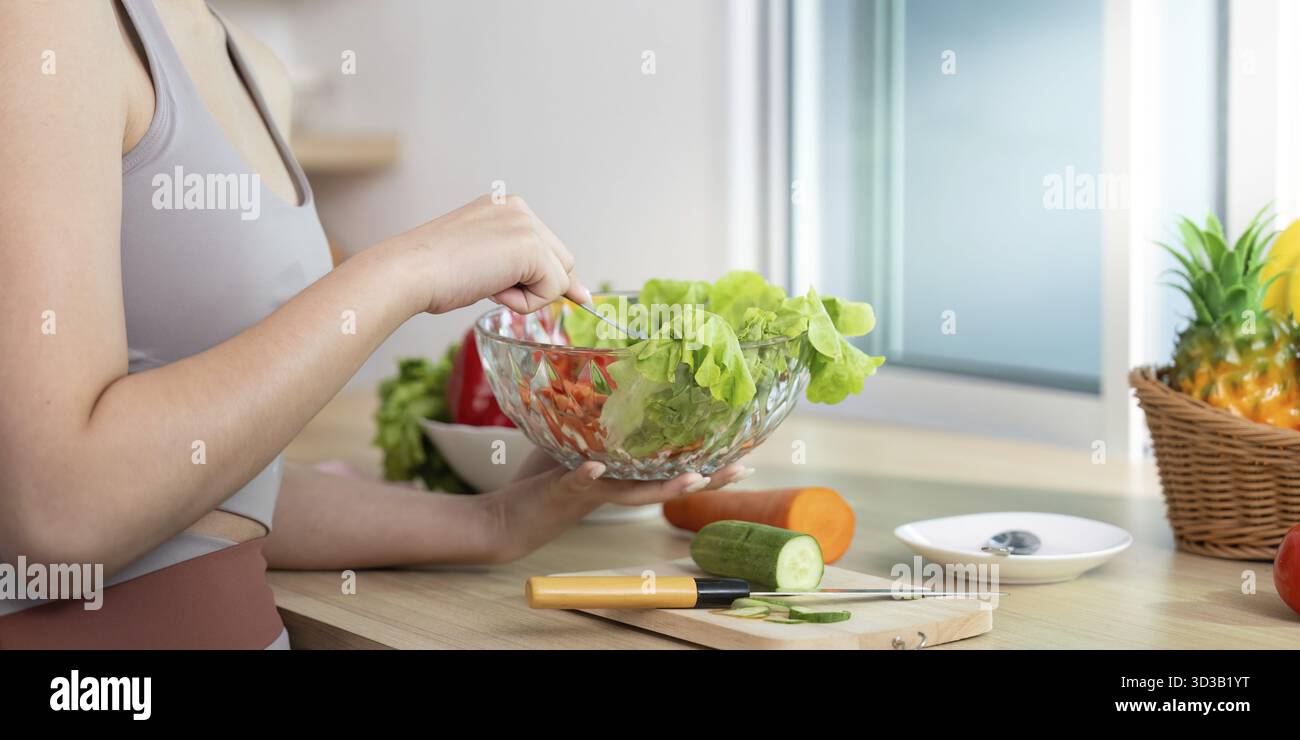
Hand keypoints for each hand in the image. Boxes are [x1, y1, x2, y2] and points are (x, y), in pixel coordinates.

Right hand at [393, 194, 591, 314]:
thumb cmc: (433, 273)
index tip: (522, 288)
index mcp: (506, 207)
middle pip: (562, 262)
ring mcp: (527, 225)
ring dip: (528, 295)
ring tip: (485, 283)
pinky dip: (525, 303)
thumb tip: (581, 293)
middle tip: (489, 284)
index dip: (541, 276)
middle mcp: (520, 209)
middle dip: (538, 285)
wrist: (409, 271)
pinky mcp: (532, 247)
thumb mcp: (484, 261)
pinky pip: (552, 291)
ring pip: (560, 278)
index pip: (548, 248)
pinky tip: (491, 288)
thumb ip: (520, 266)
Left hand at [480, 449, 754, 561]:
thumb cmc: (545, 479)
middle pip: (668, 486)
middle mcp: (617, 489)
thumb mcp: (576, 444)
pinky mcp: (563, 492)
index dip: (707, 464)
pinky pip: (577, 484)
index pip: (672, 471)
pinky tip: (596, 468)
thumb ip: (595, 422)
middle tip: (739, 468)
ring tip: (692, 478)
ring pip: (635, 493)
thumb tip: (610, 380)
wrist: (509, 516)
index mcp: (624, 477)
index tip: (742, 453)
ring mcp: (594, 492)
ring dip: (665, 488)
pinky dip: (586, 476)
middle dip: (706, 479)